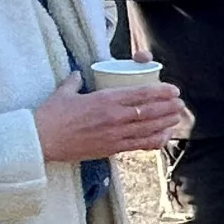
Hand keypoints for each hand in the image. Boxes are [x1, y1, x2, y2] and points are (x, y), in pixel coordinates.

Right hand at [36, 81, 186, 161]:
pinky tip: (163, 138)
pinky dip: (153, 141)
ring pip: (147, 128)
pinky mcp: (110, 149)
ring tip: (178, 118)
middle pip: (149, 111)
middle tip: (181, 104)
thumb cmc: (51, 116)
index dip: (161, 92)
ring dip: (166, 123)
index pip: (140, 94)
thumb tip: (78, 74)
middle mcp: (114, 116)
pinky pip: (137, 145)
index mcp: (105, 99)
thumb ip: (75, 81)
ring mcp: (114, 134)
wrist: (41, 141)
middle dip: (168, 107)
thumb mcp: (64, 92)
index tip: (174, 90)